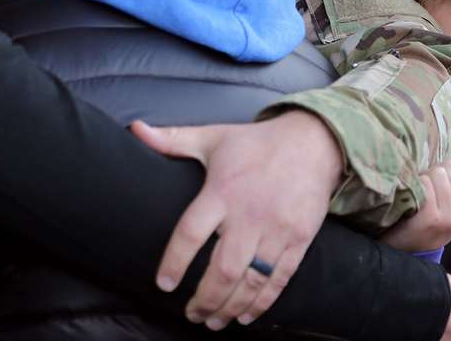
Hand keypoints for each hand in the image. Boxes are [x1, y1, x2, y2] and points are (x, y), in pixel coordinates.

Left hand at [130, 111, 342, 330]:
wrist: (313, 142)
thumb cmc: (256, 142)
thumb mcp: (213, 137)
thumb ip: (173, 139)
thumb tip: (136, 129)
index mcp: (222, 191)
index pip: (191, 232)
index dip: (175, 261)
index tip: (164, 284)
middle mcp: (249, 214)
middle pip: (223, 269)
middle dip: (205, 299)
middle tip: (191, 314)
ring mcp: (276, 230)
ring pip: (251, 281)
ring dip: (230, 307)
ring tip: (213, 322)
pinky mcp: (298, 239)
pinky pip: (279, 279)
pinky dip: (262, 303)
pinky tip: (246, 315)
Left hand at [380, 159, 450, 252]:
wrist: (411, 247)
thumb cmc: (434, 220)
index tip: (441, 177)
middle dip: (438, 169)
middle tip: (429, 182)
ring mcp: (448, 215)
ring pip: (439, 173)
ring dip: (426, 175)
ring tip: (421, 188)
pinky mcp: (429, 216)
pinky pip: (425, 183)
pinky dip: (417, 183)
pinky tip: (414, 193)